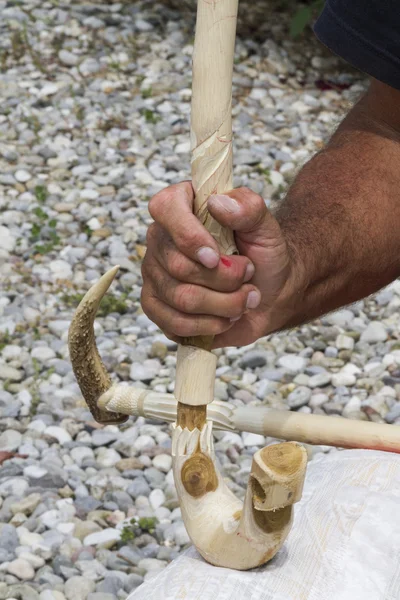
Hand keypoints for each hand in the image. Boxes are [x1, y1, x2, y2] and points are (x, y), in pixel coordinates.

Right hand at [141, 182, 295, 347]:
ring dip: (225, 304)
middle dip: (225, 278)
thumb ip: (248, 207)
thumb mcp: (266, 226)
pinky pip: (174, 323)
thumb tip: (217, 203)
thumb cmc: (263, 254)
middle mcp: (161, 239)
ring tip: (245, 298)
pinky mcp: (156, 307)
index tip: (216, 256)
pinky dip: (210, 325)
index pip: (165, 208)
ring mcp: (154, 274)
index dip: (189, 236)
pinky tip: (226, 318)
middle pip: (179, 265)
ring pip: (182, 298)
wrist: (269, 292)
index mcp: (182, 207)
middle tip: (248, 275)